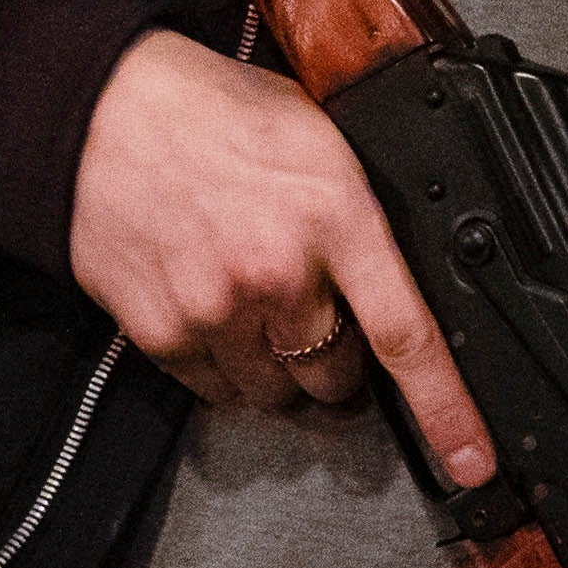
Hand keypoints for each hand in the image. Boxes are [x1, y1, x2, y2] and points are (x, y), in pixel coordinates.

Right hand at [65, 29, 496, 487]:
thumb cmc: (206, 111)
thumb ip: (356, 205)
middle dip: (339, 367)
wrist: (96, 110)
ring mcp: (217, 309)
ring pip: (276, 395)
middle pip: (336, 379)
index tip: (470, 458)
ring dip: (280, 373)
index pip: (406, 334)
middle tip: (321, 327)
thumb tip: (399, 268)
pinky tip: (217, 314)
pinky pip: (217, 391)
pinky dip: (226, 370)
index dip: (446, 408)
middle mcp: (279, 272)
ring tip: (261, 315)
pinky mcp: (163, 332)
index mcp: (333, 214)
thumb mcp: (314, 134)